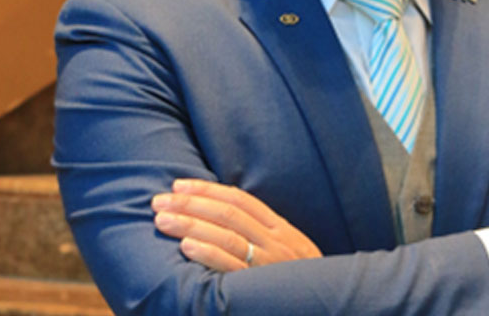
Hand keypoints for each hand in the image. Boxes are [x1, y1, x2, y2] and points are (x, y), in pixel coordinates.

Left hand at [152, 179, 321, 271]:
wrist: (329, 307)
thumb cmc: (301, 283)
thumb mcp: (289, 253)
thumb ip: (263, 237)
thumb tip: (223, 222)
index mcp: (280, 228)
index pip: (239, 199)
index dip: (207, 190)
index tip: (178, 185)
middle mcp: (275, 241)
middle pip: (228, 212)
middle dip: (191, 203)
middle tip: (159, 200)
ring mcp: (269, 263)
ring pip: (226, 235)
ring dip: (191, 224)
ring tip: (163, 220)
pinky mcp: (261, 287)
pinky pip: (232, 266)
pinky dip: (208, 253)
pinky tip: (186, 246)